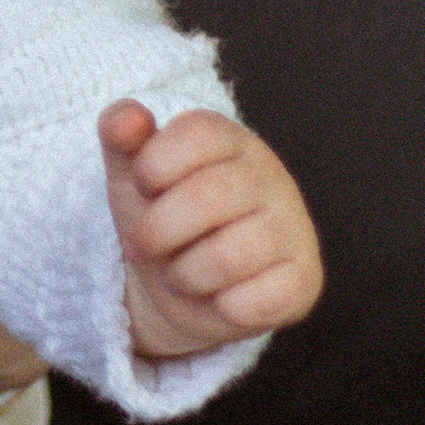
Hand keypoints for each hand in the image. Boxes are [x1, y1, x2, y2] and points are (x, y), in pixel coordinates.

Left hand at [102, 102, 322, 359]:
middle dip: (156, 231)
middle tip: (143, 244)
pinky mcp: (304, 280)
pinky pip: (260, 301)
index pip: (197, 132)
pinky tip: (220, 297)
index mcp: (232, 140)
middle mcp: (271, 177)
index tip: (143, 186)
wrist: (179, 286)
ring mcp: (294, 228)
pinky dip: (223, 307)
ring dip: (184, 275)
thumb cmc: (160, 216)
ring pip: (229, 256)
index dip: (154, 165)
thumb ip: (120, 133)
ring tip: (180, 273)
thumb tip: (128, 118)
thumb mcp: (130, 172)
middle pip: (206, 198)